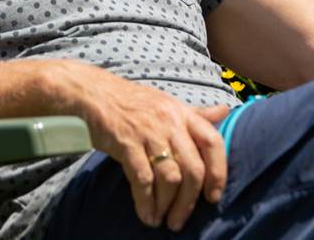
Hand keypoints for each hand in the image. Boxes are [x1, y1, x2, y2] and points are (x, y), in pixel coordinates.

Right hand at [75, 71, 229, 231]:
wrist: (89, 93)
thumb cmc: (128, 101)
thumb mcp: (164, 103)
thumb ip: (194, 114)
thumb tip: (225, 112)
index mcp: (181, 112)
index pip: (213, 142)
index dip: (218, 172)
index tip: (213, 197)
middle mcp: (169, 121)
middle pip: (193, 168)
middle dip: (189, 201)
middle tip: (180, 219)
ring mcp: (147, 131)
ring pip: (170, 177)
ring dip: (168, 204)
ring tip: (161, 219)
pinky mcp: (125, 142)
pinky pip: (142, 178)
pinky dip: (145, 201)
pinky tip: (145, 214)